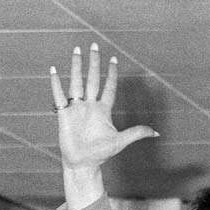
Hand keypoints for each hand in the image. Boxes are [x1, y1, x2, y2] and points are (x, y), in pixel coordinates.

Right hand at [50, 43, 155, 195]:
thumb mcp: (121, 141)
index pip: (108, 87)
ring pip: (76, 82)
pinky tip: (53, 70)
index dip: (111, 74)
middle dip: (93, 63)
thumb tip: (156, 133)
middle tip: (94, 46)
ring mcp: (77, 108)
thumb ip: (137, 133)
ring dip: (76, 66)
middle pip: (92, 79)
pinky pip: (59, 96)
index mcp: (103, 110)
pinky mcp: (64, 114)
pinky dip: (56, 83)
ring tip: (77, 50)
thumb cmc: (101, 153)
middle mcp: (90, 105)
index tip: (114, 59)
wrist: (83, 164)